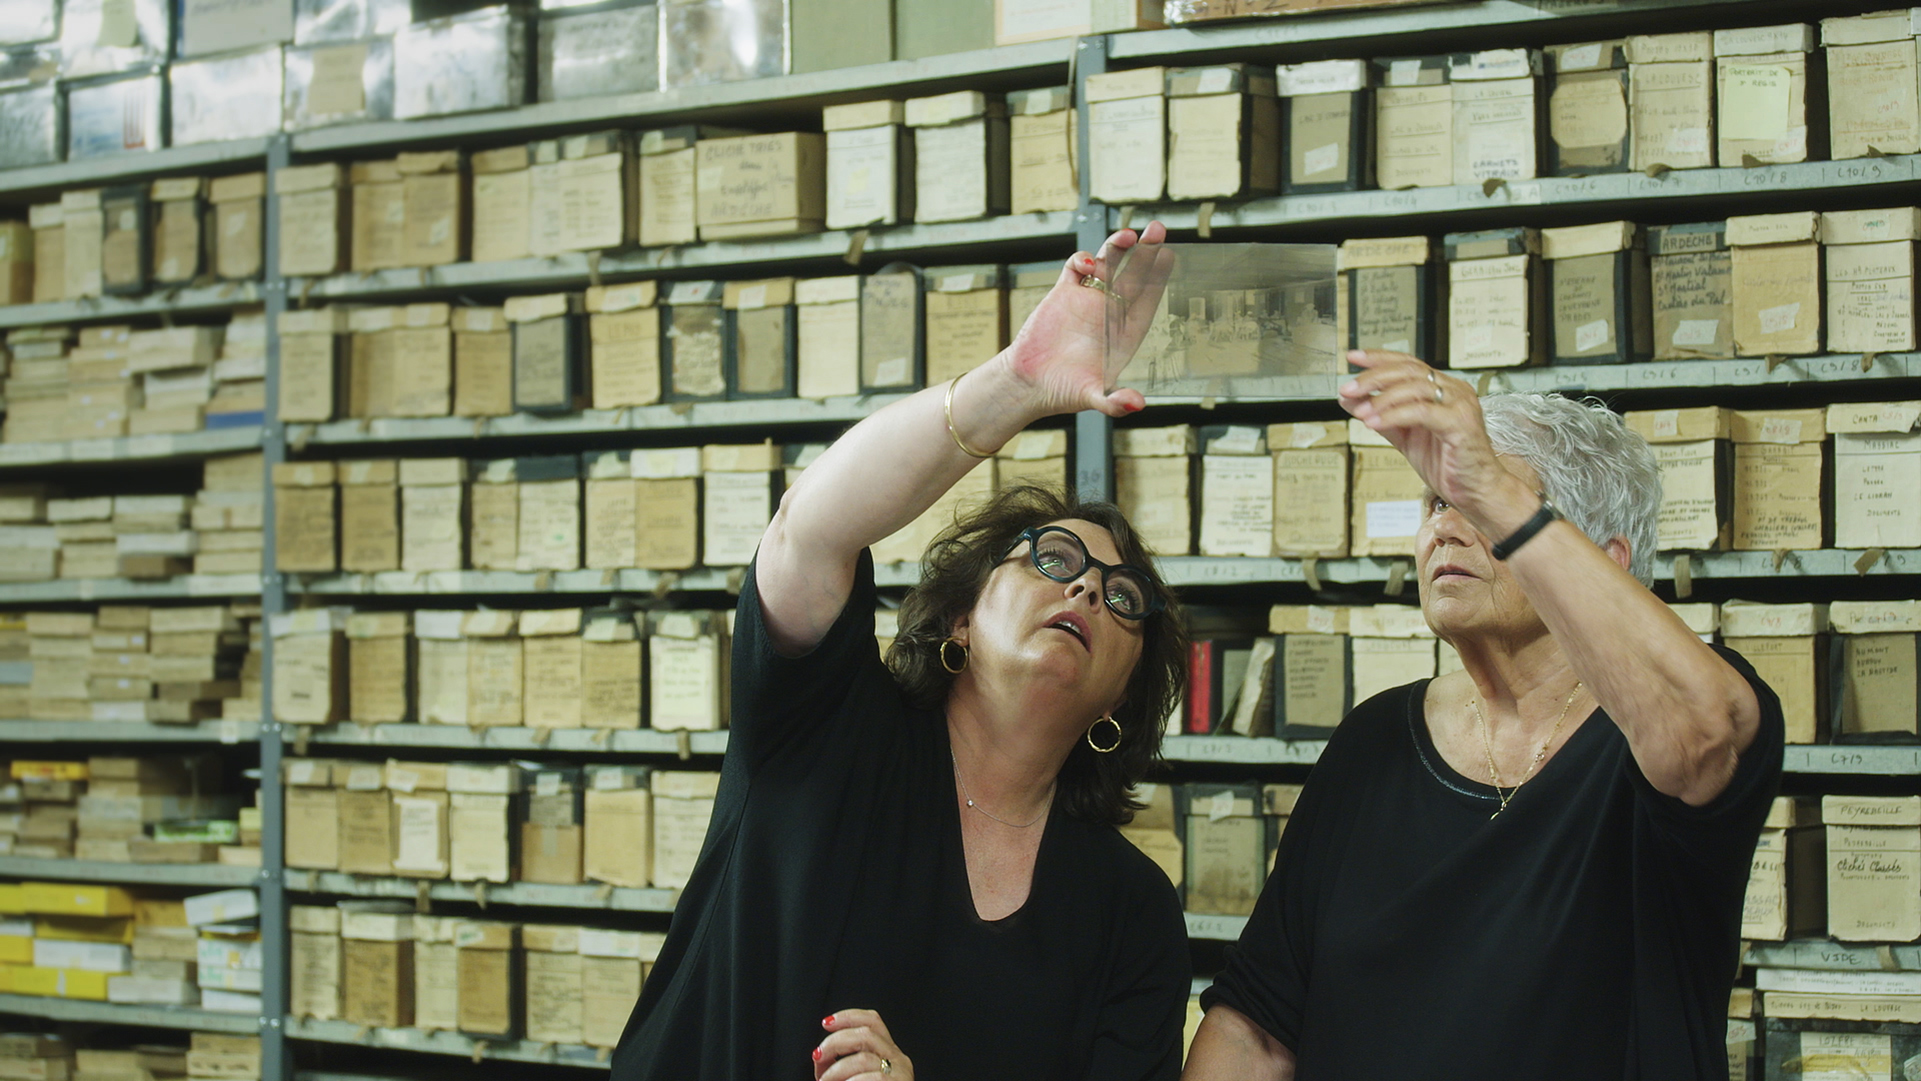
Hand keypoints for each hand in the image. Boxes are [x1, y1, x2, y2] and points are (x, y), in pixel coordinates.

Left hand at [815, 1010, 912, 1080]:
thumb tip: (820, 1054)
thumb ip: (838, 1063)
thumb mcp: (851, 1078)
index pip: (873, 1021)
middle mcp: (899, 1060)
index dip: (849, 1016)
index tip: (826, 1023)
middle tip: (818, 1056)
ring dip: (837, 1069)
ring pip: (864, 1058)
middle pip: (866, 1033)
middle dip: (835, 1042)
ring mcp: (900, 1074)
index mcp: (889, 1053)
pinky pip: (870, 1078)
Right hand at [1000, 222, 1174, 418]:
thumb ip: (1114, 402)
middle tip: (1158, 230)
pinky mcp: (1064, 294)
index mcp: (1124, 333)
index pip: (1148, 299)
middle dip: (1146, 252)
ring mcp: (1087, 300)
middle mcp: (1109, 313)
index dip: (1159, 278)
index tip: (1170, 256)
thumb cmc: (1064, 392)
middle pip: (1133, 275)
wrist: (1028, 382)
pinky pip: (1076, 268)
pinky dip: (1082, 260)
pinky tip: (1087, 262)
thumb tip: (1137, 405)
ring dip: (1117, 248)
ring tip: (1126, 235)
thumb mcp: (1091, 397)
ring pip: (1108, 265)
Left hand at [1336, 350, 1532, 532]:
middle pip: (1408, 371)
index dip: (1379, 358)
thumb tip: (1350, 400)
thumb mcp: (1405, 436)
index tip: (1353, 358)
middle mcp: (1453, 389)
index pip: (1407, 363)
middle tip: (1348, 389)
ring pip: (1414, 387)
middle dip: (1373, 378)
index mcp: (1442, 388)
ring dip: (1381, 399)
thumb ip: (1381, 416)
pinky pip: (1421, 412)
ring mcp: (1460, 403)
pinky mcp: (1460, 422)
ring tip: (1360, 412)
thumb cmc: (1446, 463)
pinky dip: (1394, 415)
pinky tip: (1374, 424)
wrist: (1475, 490)